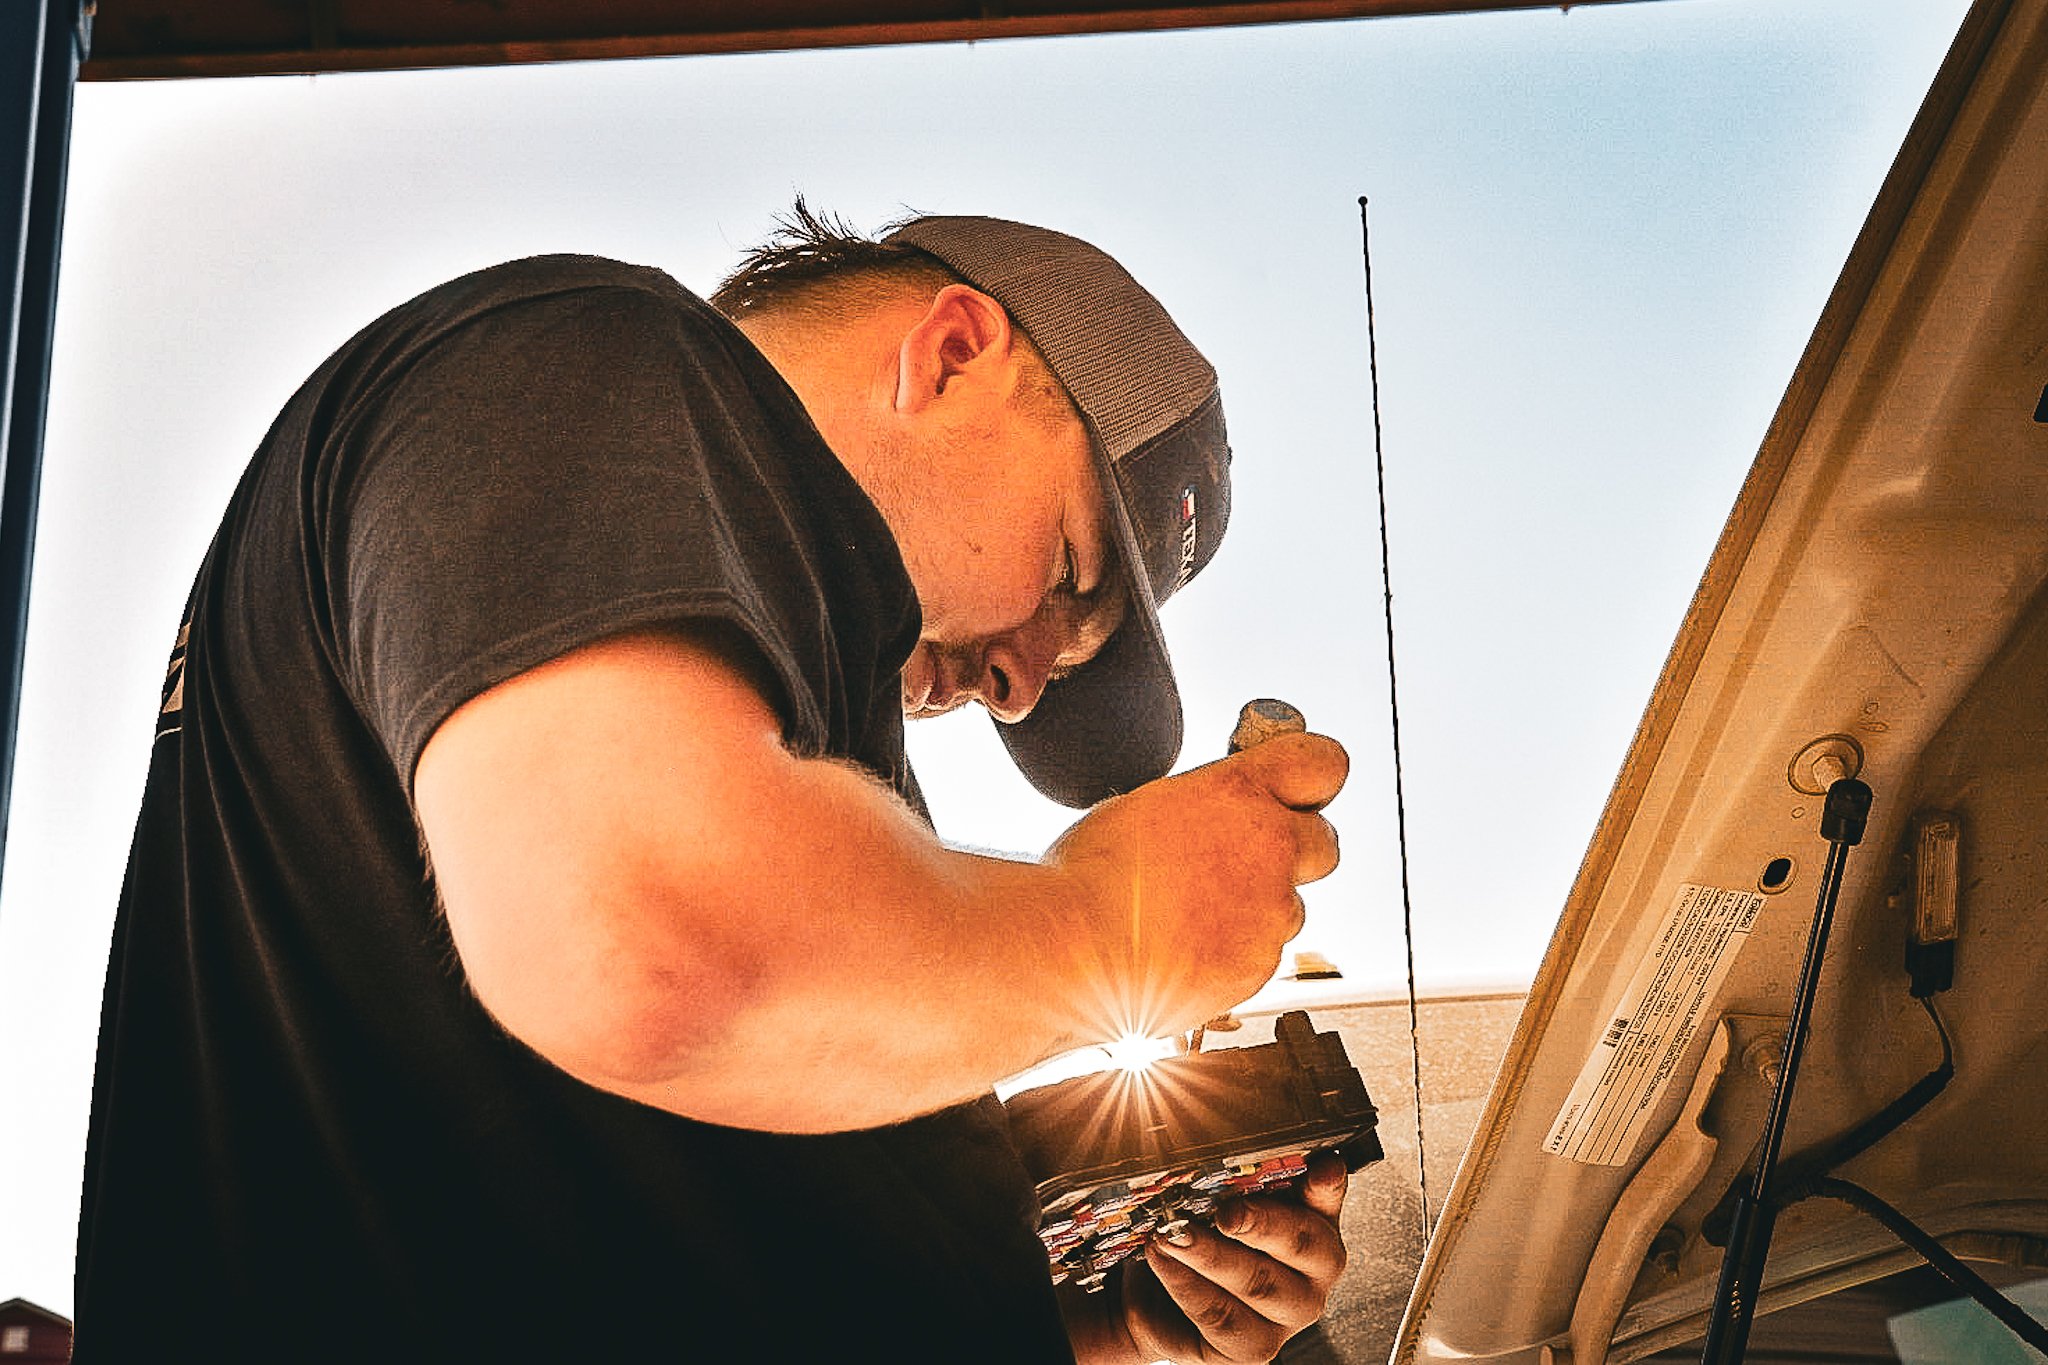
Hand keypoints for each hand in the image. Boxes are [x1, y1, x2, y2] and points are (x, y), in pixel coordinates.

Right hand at [1044, 733, 1347, 1039]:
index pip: (1323, 763)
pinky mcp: (1259, 967)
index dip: (1313, 776)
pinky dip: (1232, 951)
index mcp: (1238, 792)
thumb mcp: (1149, 807)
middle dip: (1293, 850)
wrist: (1072, 951)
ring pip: (1287, 906)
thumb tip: (1218, 817)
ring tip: (1189, 915)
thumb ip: (1205, 807)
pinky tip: (1182, 948)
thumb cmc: (1090, 877)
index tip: (1300, 787)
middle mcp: (1270, 848)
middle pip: (1323, 843)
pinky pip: (1260, 953)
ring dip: (1254, 908)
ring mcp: (1270, 913)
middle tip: (1247, 860)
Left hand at [1063, 1154, 1350, 1363]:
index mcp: (1317, 1228)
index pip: (1328, 1199)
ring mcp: (1286, 1316)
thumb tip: (1230, 1128)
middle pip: (1298, 1242)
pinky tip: (1162, 1259)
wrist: (1160, 1300)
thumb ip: (1241, 1172)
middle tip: (1225, 1209)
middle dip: (1259, 1221)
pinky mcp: (1252, 1349)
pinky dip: (1186, 1284)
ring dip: (1209, 1253)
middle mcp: (1313, 1275)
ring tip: (1172, 1231)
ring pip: (1255, 1280)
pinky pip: (1220, 1315)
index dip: (1327, 1184)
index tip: (1321, 1166)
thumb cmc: (1203, 1239)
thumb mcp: (1223, 1199)